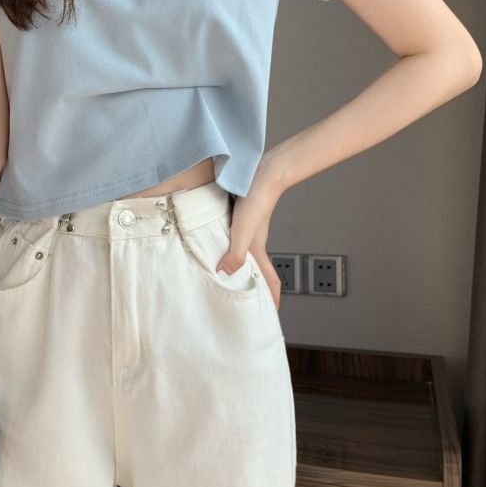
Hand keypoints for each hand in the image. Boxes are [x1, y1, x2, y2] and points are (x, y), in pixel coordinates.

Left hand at [216, 159, 284, 309]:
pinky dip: (227, 246)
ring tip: (223, 275)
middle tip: (243, 300)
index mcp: (257, 249)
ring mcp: (248, 228)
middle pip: (257, 269)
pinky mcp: (240, 215)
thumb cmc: (255, 201)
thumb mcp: (242, 231)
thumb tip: (224, 275)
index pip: (269, 279)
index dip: (272, 298)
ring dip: (238, 266)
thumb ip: (235, 253)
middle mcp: (254, 241)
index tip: (271, 314)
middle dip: (254, 286)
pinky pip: (233, 237)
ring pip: (244, 253)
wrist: (262, 172)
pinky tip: (213, 243)